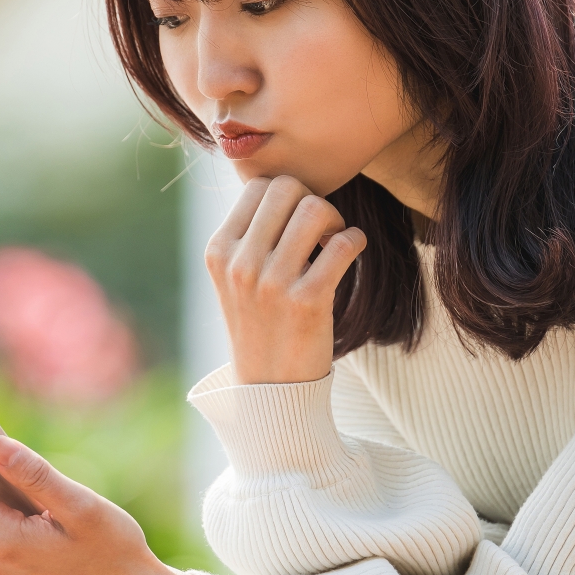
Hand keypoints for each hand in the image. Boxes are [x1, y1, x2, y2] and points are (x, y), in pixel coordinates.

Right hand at [208, 175, 367, 384]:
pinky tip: (351, 251)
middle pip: (286, 189)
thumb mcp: (234, 278)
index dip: (286, 195)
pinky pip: (342, 244)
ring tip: (333, 240)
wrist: (270, 388)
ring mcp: (272, 284)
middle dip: (311, 199)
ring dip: (334, 218)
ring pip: (315, 209)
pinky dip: (354, 240)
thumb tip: (288, 188)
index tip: (296, 220)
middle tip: (320, 227)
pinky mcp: (307, 302)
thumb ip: (251, 235)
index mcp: (219, 251)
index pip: (257, 186)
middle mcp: (241, 264)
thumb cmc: (259, 323)